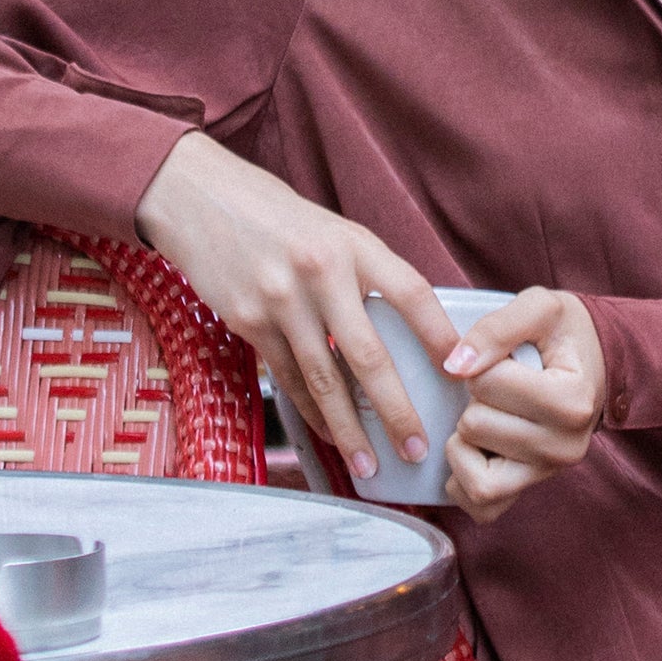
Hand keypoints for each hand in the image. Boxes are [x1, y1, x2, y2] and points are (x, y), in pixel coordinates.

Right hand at [135, 131, 460, 483]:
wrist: (200, 197)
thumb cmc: (275, 217)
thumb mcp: (333, 231)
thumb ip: (367, 274)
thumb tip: (407, 330)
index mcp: (354, 245)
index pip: (412, 294)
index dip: (440, 336)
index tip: (461, 373)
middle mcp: (321, 272)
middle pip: (369, 355)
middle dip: (396, 410)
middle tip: (418, 447)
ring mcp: (281, 300)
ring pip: (325, 379)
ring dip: (349, 429)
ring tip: (369, 463)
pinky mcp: (248, 321)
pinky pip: (289, 377)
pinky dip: (311, 411)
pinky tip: (329, 432)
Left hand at [437, 288, 606, 523]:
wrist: (595, 365)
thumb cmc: (565, 336)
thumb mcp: (539, 308)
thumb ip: (497, 328)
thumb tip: (454, 366)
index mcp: (573, 401)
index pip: (486, 382)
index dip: (482, 362)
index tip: (508, 359)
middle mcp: (565, 448)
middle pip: (475, 426)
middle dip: (473, 399)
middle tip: (499, 388)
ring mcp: (547, 474)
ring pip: (475, 476)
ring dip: (465, 441)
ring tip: (486, 416)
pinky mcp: (528, 490)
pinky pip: (481, 508)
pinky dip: (464, 479)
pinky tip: (473, 449)